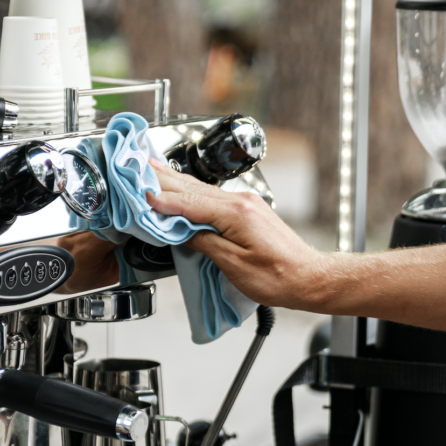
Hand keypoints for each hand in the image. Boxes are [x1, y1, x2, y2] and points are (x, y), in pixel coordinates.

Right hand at [147, 160, 330, 310]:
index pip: (189, 203)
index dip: (162, 200)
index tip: (140, 196)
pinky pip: (212, 198)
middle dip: (163, 179)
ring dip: (175, 182)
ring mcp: (245, 204)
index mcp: (236, 213)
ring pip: (201, 189)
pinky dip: (191, 193)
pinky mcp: (248, 211)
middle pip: (192, 188)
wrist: (308, 278)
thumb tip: (182, 232)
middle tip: (137, 168)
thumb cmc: (278, 277)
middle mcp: (241, 202)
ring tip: (152, 171)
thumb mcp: (234, 265)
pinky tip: (181, 190)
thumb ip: (205, 243)